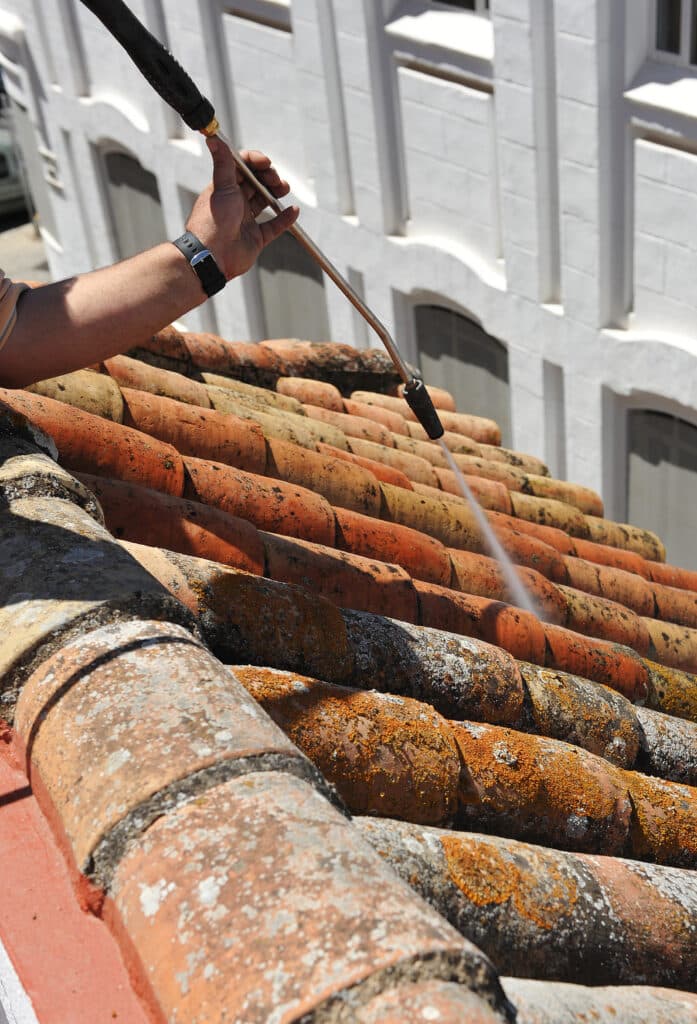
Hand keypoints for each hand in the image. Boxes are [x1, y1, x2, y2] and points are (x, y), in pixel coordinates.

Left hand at [185, 136, 298, 280]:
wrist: (212, 255)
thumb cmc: (213, 220)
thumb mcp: (221, 187)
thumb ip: (223, 163)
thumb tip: (213, 138)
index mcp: (225, 189)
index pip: (242, 168)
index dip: (255, 162)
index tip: (266, 162)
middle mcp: (235, 203)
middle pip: (256, 183)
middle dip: (268, 177)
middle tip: (276, 179)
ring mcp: (246, 221)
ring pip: (265, 202)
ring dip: (277, 193)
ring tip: (284, 189)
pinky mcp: (256, 238)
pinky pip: (274, 226)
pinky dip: (285, 218)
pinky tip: (293, 211)